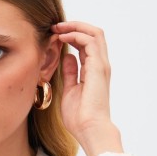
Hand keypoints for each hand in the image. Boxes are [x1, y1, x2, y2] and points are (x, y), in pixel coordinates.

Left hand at [51, 21, 123, 155]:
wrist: (89, 129)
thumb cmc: (80, 117)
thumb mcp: (70, 90)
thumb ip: (71, 73)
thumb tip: (67, 58)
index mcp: (94, 71)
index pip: (86, 45)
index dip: (71, 36)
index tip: (55, 35)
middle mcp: (100, 66)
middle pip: (93, 35)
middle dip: (74, 27)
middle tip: (56, 26)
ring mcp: (101, 66)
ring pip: (94, 34)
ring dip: (75, 27)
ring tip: (58, 28)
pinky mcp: (98, 68)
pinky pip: (91, 41)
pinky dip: (76, 35)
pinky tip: (62, 38)